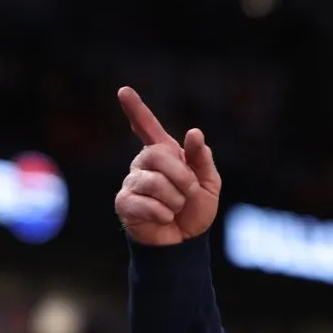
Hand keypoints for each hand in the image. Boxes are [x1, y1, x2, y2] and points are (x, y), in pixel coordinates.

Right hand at [114, 87, 221, 245]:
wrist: (186, 241)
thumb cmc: (195, 209)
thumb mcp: (209, 183)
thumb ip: (202, 158)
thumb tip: (194, 133)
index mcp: (166, 154)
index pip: (147, 127)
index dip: (137, 109)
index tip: (124, 90)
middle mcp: (144, 164)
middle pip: (157, 155)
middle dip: (182, 177)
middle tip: (190, 192)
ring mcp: (132, 182)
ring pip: (155, 182)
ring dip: (176, 200)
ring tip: (176, 208)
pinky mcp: (124, 203)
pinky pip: (147, 204)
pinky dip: (165, 214)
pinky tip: (164, 218)